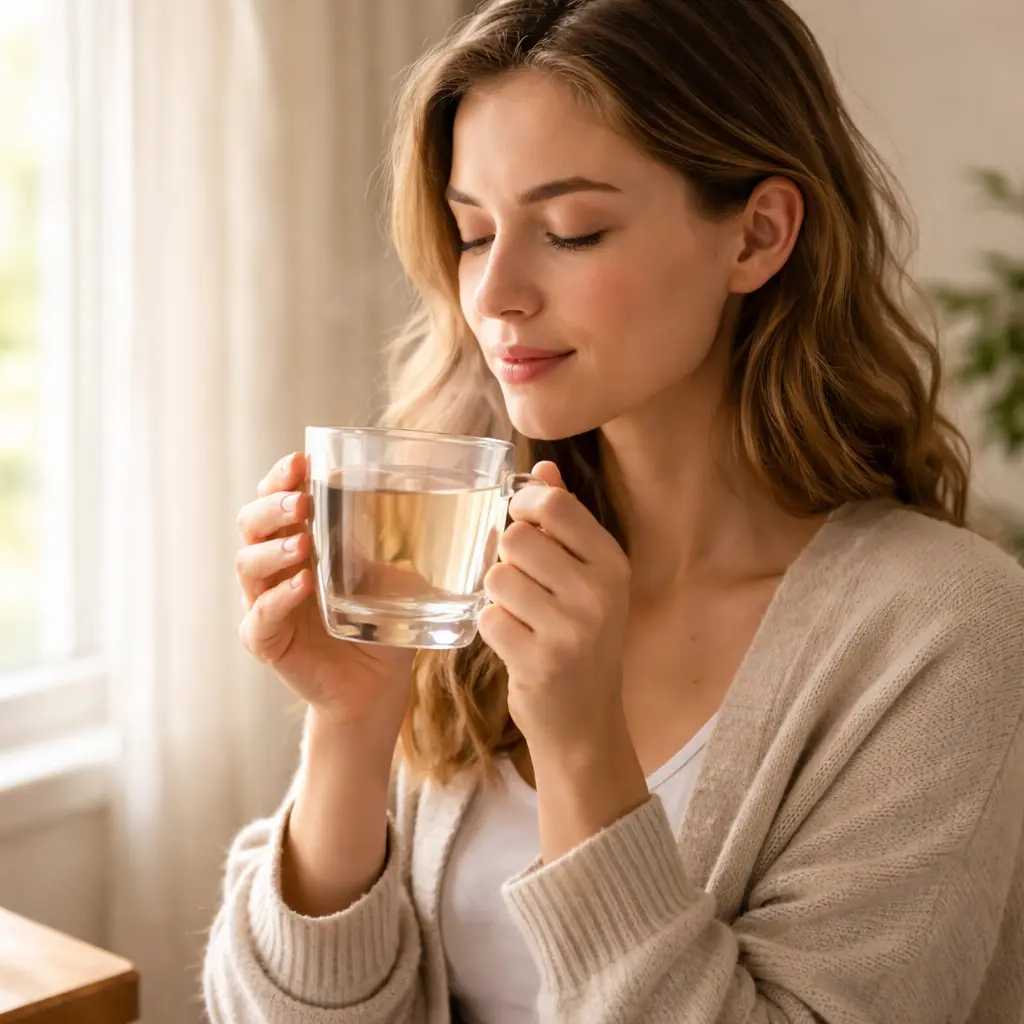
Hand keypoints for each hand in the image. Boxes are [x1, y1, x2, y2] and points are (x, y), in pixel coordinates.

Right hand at [235, 452, 414, 751]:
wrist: (380, 685)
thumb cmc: (384, 624)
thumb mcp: (396, 576)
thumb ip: (397, 544)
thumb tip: (446, 504)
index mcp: (301, 541)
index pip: (275, 498)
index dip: (280, 478)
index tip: (300, 461)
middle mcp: (275, 568)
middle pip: (251, 524)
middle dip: (272, 507)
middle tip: (301, 501)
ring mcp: (265, 604)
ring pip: (248, 565)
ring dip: (275, 549)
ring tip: (305, 543)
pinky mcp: (266, 641)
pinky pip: (259, 617)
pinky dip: (277, 599)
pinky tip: (304, 586)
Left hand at [479, 462, 647, 860]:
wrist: (585, 723)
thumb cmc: (581, 640)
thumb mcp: (587, 578)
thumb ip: (564, 520)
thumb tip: (542, 468)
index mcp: (612, 562)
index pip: (553, 504)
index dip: (522, 507)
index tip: (521, 525)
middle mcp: (599, 592)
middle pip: (516, 537)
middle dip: (507, 559)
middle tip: (526, 587)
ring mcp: (571, 629)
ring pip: (496, 577)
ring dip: (498, 597)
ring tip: (522, 618)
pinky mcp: (539, 661)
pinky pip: (488, 618)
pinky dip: (492, 629)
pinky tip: (516, 645)